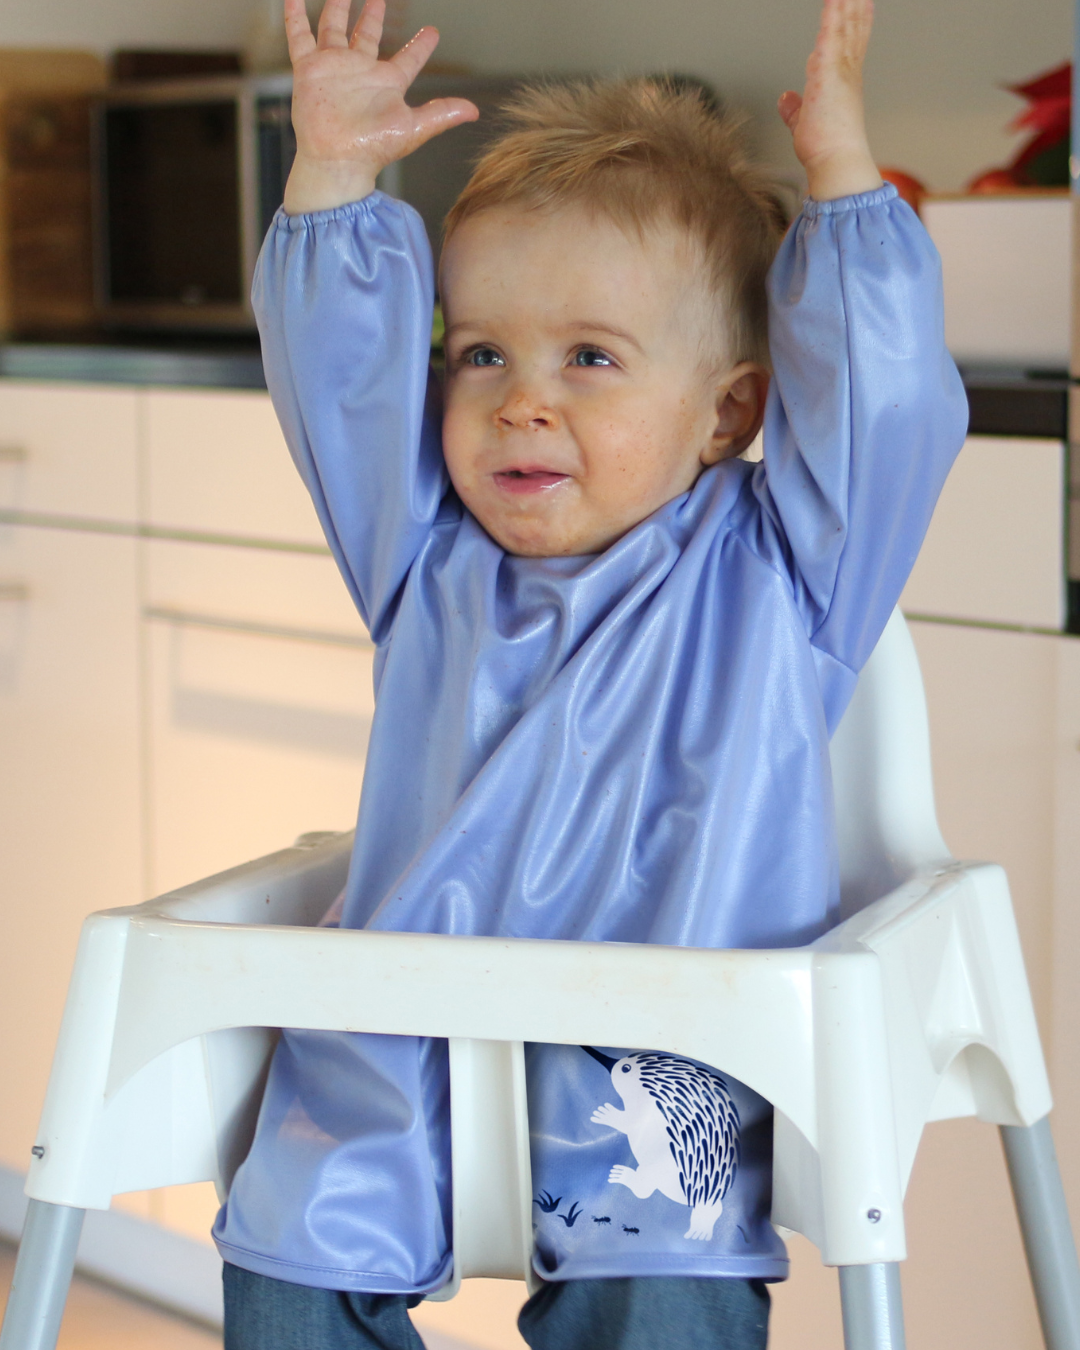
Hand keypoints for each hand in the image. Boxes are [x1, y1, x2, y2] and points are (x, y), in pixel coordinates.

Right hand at [283, 0, 477, 213]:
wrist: (337, 159)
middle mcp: (361, 72)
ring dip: (339, 9)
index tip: (433, 32)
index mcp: (387, 83)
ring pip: (335, 29)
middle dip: (374, 17)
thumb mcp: (413, 128)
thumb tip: (474, 111)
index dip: (421, 45)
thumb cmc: (373, 149)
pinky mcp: (310, 69)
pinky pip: (300, 37)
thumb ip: (442, 114)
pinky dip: (295, 17)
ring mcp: (335, 68)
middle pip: (369, 37)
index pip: (408, 59)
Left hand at [777, 0, 880, 200]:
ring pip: (844, 25)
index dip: (856, 24)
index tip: (860, 5)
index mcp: (843, 83)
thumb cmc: (824, 148)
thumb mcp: (803, 123)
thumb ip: (795, 109)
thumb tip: (786, 99)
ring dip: (845, 4)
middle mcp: (846, 72)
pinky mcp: (827, 70)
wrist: (836, 160)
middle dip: (855, 6)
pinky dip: (831, 12)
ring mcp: (840, 69)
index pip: (851, 46)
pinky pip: (829, 32)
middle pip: (852, 29)